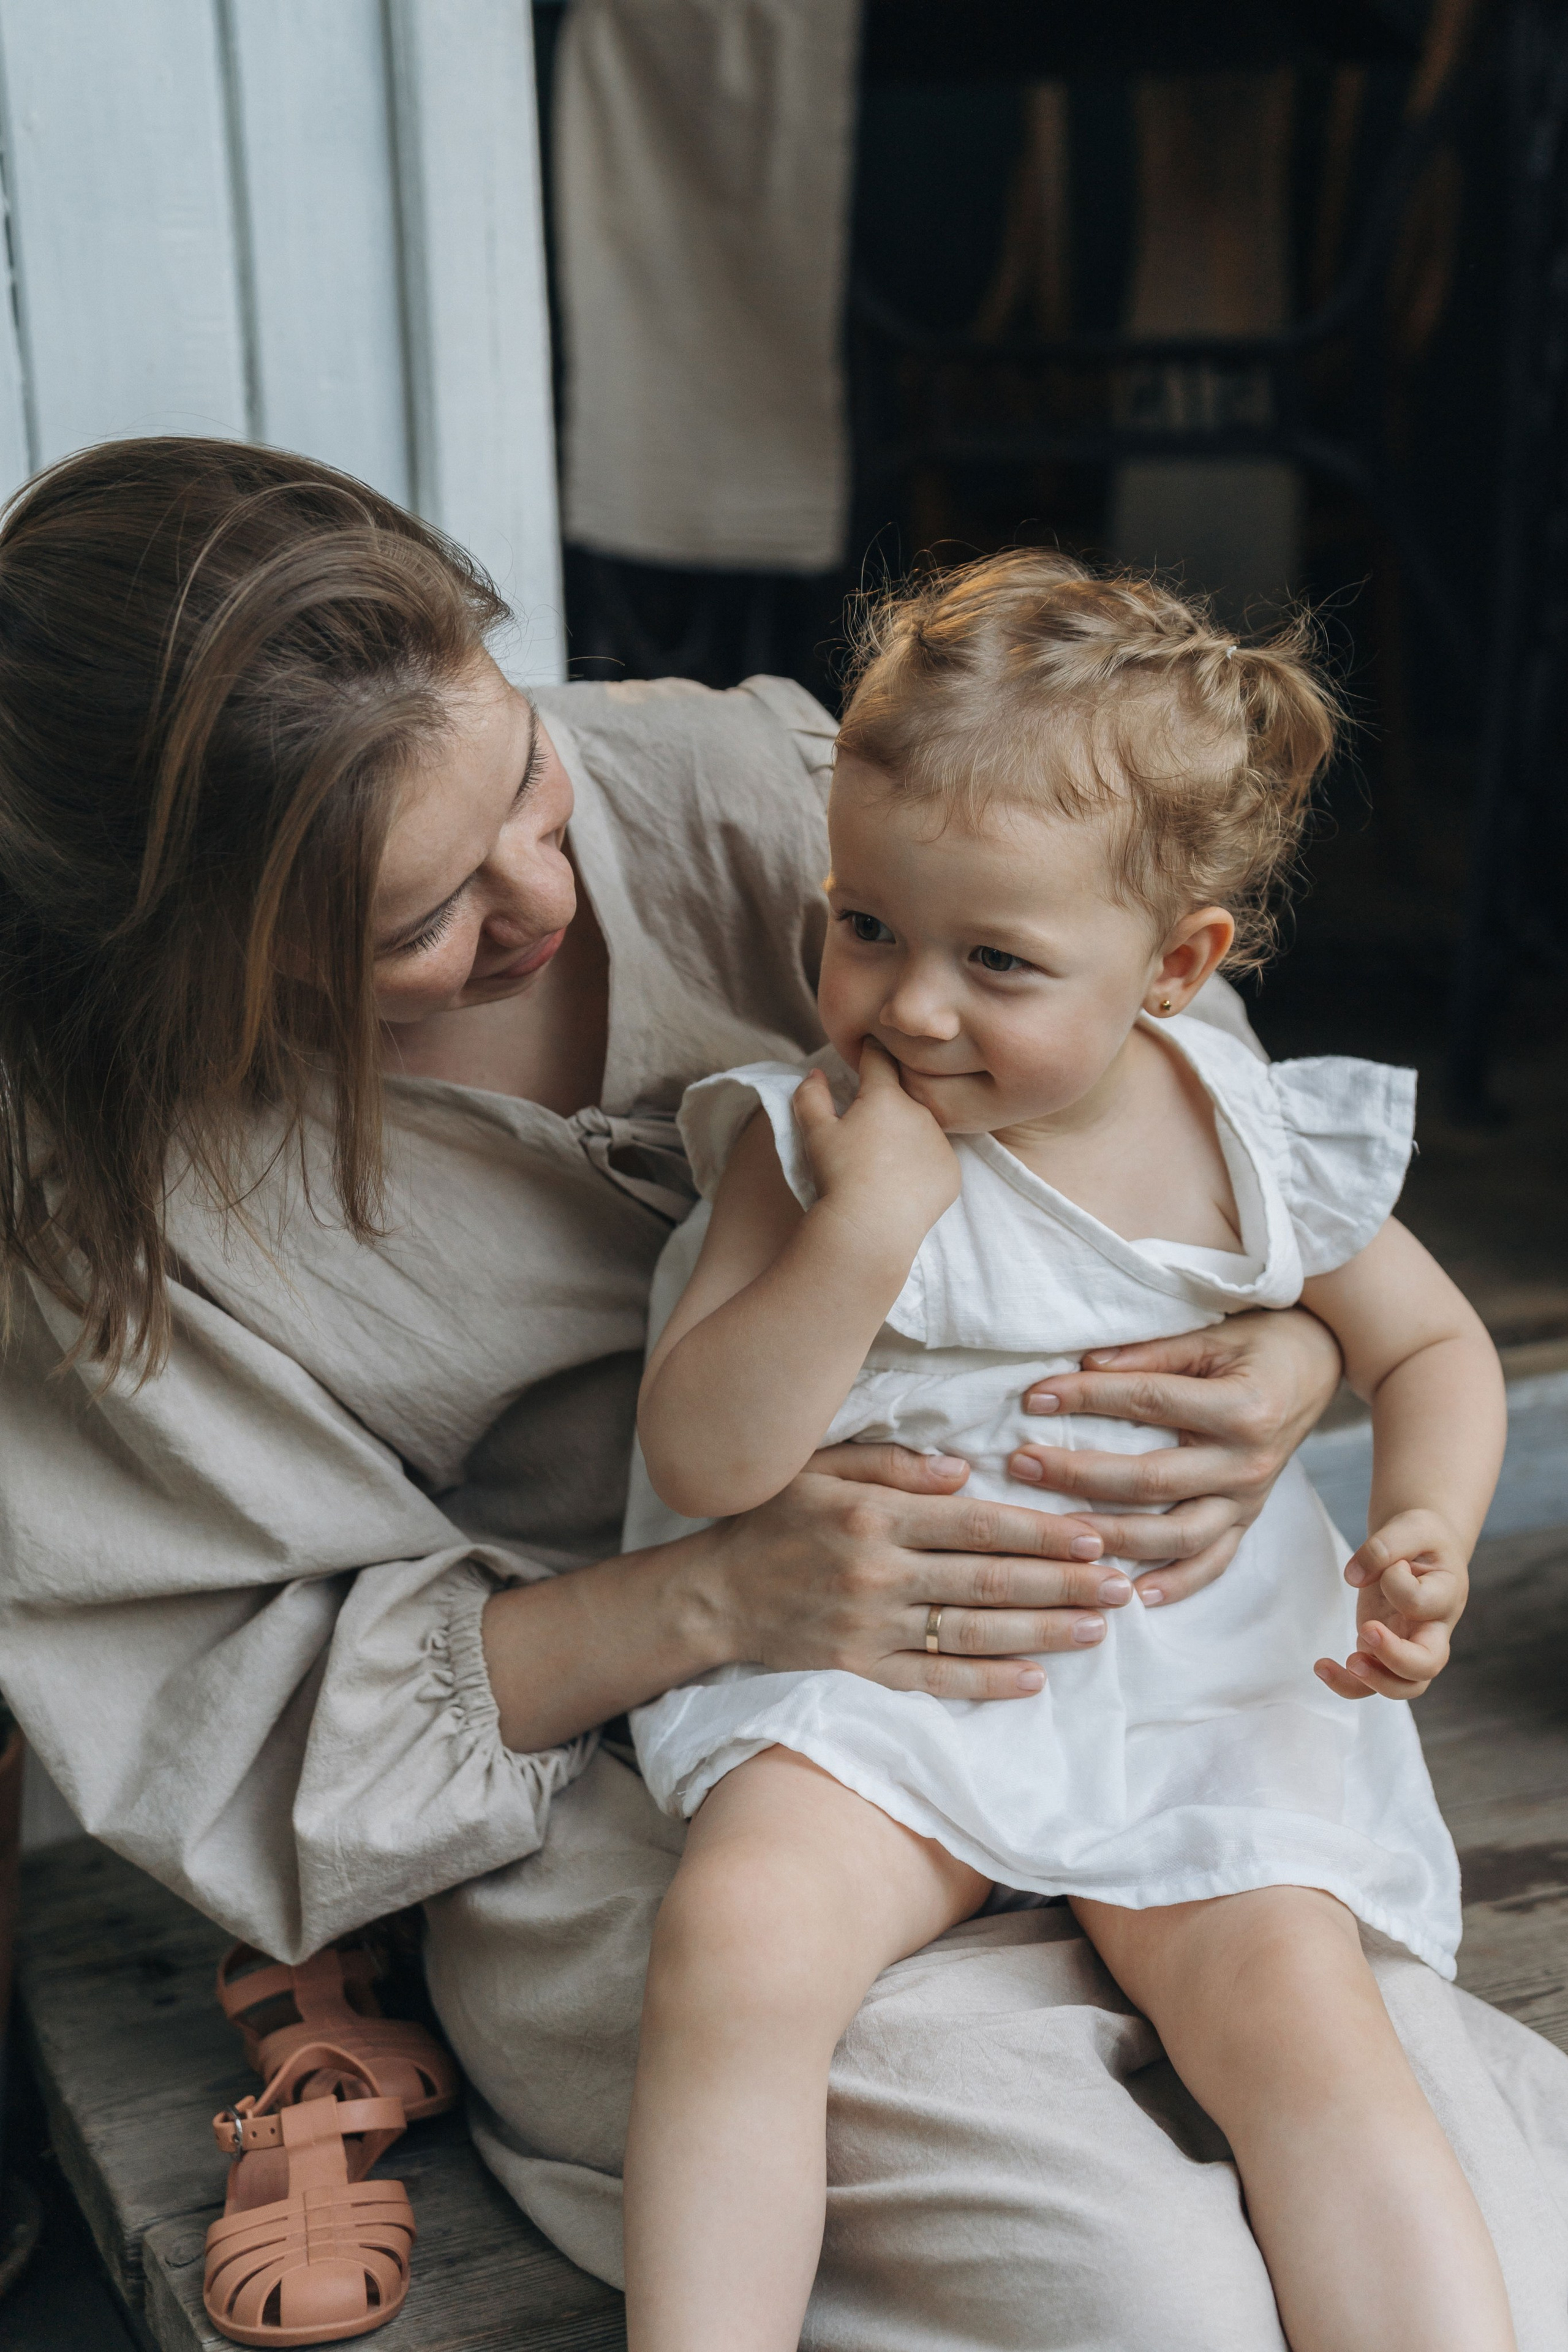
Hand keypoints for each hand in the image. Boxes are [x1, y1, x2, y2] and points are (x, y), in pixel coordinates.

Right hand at [705, 1443, 1133, 1700]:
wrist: (712, 1594)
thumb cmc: (772, 1520)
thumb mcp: (820, 1469)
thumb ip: (893, 1466)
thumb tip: (964, 1469)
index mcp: (874, 1516)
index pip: (977, 1525)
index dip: (1041, 1532)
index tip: (1094, 1535)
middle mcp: (878, 1573)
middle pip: (988, 1581)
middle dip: (1062, 1583)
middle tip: (1120, 1585)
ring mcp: (871, 1628)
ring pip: (972, 1633)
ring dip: (1041, 1633)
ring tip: (1097, 1629)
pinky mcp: (861, 1670)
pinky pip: (934, 1680)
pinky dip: (986, 1683)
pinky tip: (1034, 1681)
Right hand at [793, 1039, 958, 1252]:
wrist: (871, 1227)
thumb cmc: (839, 1176)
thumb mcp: (815, 1133)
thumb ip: (811, 1095)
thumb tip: (816, 1073)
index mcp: (886, 1096)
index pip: (879, 1059)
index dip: (870, 1053)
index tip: (868, 1050)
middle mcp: (920, 1112)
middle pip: (903, 1096)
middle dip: (888, 1103)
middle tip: (868, 1127)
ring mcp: (940, 1142)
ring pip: (922, 1128)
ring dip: (907, 1134)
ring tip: (884, 1163)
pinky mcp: (952, 1172)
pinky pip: (936, 1160)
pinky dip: (922, 1166)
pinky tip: (902, 1184)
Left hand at [1005, 1307, 1342, 1605]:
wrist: (1321, 1365)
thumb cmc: (1261, 1342)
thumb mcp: (1211, 1335)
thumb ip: (1150, 1353)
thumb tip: (1083, 1365)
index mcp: (1242, 1408)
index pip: (1148, 1403)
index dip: (1088, 1399)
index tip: (1034, 1398)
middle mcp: (1249, 1462)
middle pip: (1152, 1480)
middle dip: (1080, 1475)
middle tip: (1023, 1464)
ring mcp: (1250, 1499)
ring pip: (1177, 1536)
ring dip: (1113, 1537)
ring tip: (1055, 1531)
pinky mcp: (1249, 1519)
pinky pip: (1212, 1563)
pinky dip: (1174, 1584)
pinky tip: (1130, 1595)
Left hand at [1314, 1510, 1468, 1700]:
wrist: (1421, 1549)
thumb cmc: (1421, 1539)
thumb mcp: (1410, 1525)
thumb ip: (1384, 1546)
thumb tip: (1354, 1577)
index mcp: (1446, 1596)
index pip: (1420, 1602)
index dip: (1396, 1582)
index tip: (1393, 1563)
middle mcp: (1433, 1630)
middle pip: (1427, 1665)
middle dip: (1396, 1658)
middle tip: (1367, 1631)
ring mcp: (1409, 1646)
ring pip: (1403, 1687)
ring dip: (1370, 1681)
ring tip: (1336, 1663)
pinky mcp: (1383, 1651)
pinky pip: (1371, 1683)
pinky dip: (1347, 1683)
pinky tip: (1321, 1666)